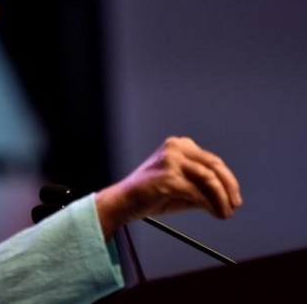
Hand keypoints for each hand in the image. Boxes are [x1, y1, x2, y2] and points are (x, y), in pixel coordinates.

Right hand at [97, 136, 241, 229]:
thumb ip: (201, 187)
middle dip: (228, 187)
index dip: (227, 179)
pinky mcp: (169, 177)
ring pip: (209, 179)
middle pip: (214, 165)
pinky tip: (215, 213)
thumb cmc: (149, 195)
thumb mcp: (181, 187)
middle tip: (235, 205)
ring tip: (225, 213)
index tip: (233, 196)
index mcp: (178, 145)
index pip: (211, 160)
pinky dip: (210, 205)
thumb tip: (227, 198)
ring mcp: (171, 160)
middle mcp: (175, 147)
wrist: (123, 202)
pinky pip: (198, 192)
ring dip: (221, 199)